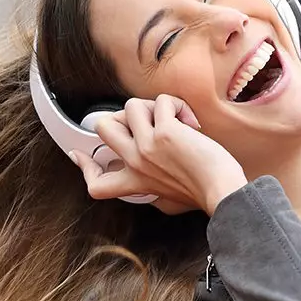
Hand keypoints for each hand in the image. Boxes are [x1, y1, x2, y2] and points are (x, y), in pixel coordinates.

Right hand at [70, 95, 247, 214]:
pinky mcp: (165, 132)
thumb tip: (147, 177)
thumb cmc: (203, 193)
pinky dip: (177, 106)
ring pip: (131, 106)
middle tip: (146, 122)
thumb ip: (150, 186)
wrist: (221, 191)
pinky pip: (162, 101)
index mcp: (135, 182)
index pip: (95, 183)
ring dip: (154, 107)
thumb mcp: (167, 199)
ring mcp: (147, 146)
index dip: (84, 166)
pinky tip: (191, 123)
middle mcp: (135, 163)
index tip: (79, 155)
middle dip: (122, 116)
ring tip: (174, 121)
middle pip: (102, 127)